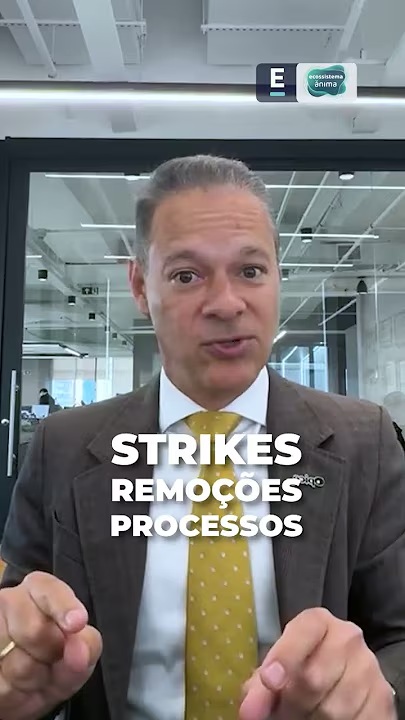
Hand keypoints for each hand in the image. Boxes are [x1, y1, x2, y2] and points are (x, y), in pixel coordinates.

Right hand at [0, 571, 101, 719]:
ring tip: (35, 673)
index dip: (64, 607)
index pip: (49, 590)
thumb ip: (87, 647)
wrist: (20, 693)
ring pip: (15, 661)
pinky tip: (16, 684)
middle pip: (35, 630)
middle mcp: (10, 600)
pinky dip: (14, 691)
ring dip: (32, 677)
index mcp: (39, 589)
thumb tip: (80, 651)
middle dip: (50, 654)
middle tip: (52, 659)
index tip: (77, 623)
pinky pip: (1, 681)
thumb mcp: (78, 655)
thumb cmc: (54, 662)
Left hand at [240, 608, 395, 719]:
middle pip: (312, 679)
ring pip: (332, 708)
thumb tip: (250, 708)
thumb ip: (261, 684)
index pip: (304, 631)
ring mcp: (368, 668)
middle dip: (290, 703)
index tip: (269, 679)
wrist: (348, 676)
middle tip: (281, 711)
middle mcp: (348, 638)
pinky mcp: (382, 699)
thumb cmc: (306, 666)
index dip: (286, 655)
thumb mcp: (282, 666)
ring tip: (304, 716)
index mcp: (319, 622)